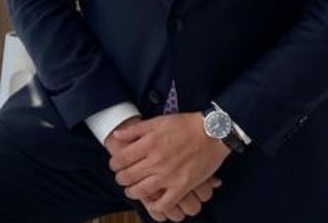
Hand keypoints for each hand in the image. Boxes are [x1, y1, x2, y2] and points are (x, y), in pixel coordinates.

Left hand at [108, 113, 229, 220]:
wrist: (212, 133)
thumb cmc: (185, 125)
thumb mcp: (158, 121)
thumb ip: (135, 130)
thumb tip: (116, 135)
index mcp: (148, 144)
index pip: (121, 159)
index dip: (114, 164)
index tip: (115, 165)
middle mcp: (156, 161)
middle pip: (128, 176)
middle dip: (120, 178)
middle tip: (122, 178)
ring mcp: (169, 176)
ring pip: (141, 191)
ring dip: (132, 192)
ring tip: (132, 190)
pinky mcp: (182, 186)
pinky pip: (165, 204)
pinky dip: (156, 207)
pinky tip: (153, 203)